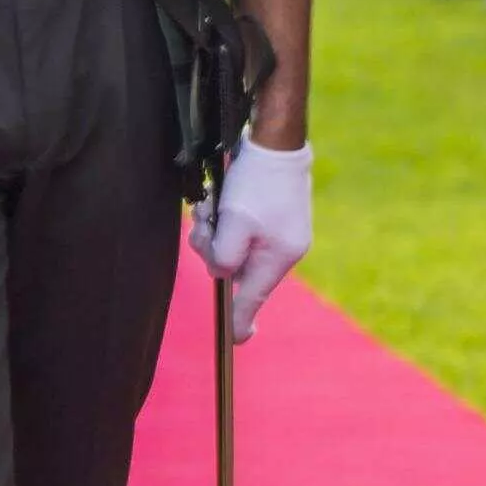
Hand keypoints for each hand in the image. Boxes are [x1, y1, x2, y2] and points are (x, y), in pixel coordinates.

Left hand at [195, 138, 314, 339]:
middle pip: (236, 271)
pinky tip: (220, 200)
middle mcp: (281, 251)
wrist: (278, 143)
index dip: (240, 321)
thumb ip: (224, 256)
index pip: (253, 298)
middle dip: (213, 249)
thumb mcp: (235, 222)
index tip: (236, 342)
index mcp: (278, 257)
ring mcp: (276, 236)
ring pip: (233, 250)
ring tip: (212, 205)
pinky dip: (224, 221)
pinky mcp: (269, 220)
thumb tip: (220, 273)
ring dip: (214, 231)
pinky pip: (239, 234)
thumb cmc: (257, 182)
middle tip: (205, 223)